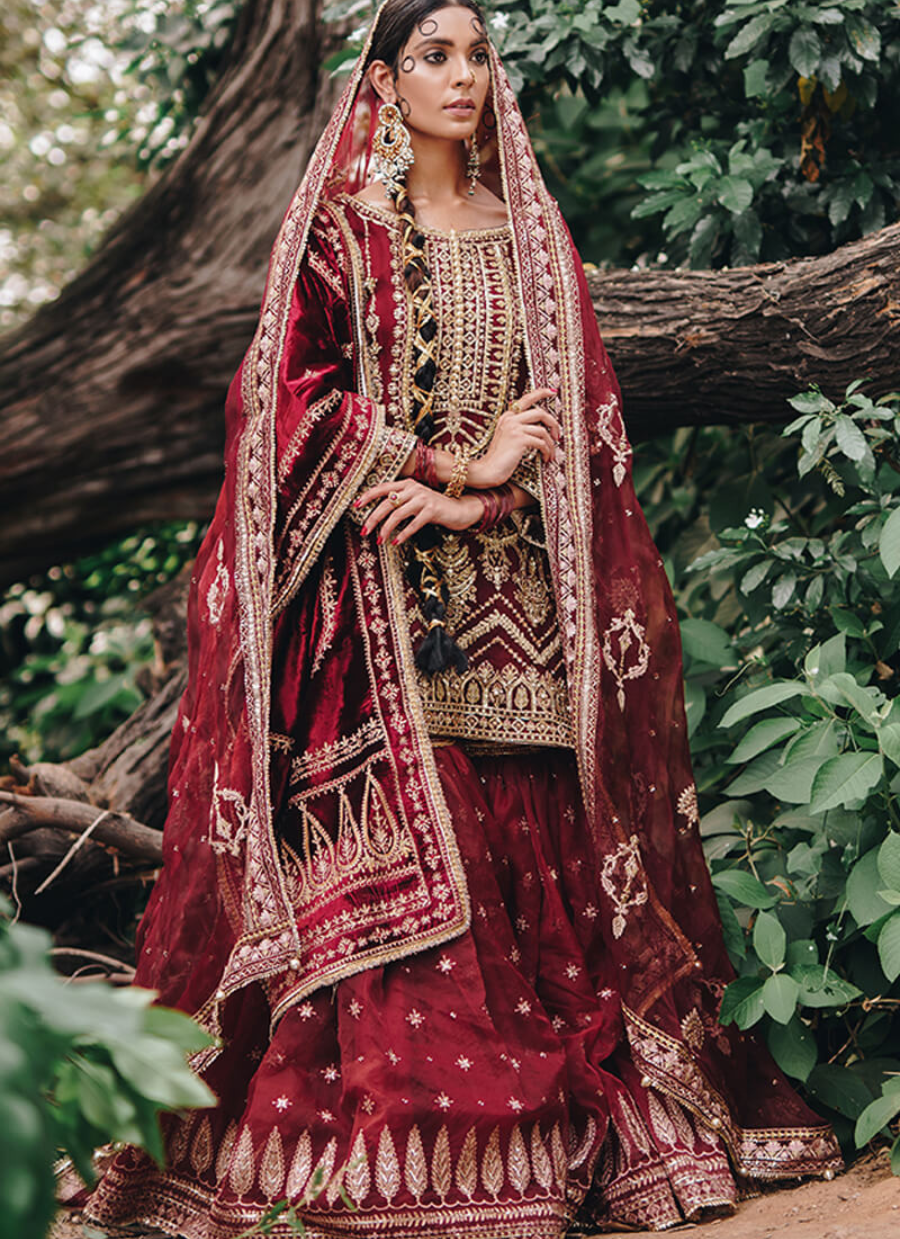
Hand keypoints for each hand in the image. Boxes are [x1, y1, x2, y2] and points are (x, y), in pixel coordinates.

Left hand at [355, 479, 481, 545]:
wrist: (459, 509)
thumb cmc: (434, 508)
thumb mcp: (415, 500)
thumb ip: (400, 502)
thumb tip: (377, 515)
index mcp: (407, 484)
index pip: (383, 487)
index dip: (368, 496)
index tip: (356, 506)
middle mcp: (414, 488)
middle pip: (387, 503)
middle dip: (373, 518)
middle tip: (364, 531)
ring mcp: (424, 499)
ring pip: (397, 514)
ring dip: (386, 529)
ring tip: (379, 540)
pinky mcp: (432, 511)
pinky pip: (412, 525)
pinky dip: (402, 535)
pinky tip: (395, 542)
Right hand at [467, 388, 558, 488]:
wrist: (488, 470)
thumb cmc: (499, 458)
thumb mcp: (507, 438)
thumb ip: (519, 429)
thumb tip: (541, 429)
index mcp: (507, 416)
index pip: (526, 399)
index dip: (541, 393)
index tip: (552, 392)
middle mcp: (511, 419)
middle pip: (540, 413)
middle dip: (553, 424)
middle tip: (557, 436)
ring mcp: (514, 428)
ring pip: (543, 430)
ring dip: (551, 444)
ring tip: (551, 454)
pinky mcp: (520, 439)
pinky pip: (541, 442)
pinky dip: (546, 451)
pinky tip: (546, 458)